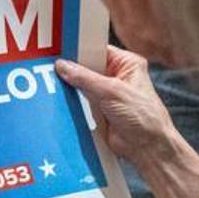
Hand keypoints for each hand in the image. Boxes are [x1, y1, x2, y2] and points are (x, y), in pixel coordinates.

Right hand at [55, 46, 175, 160]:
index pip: (98, 49)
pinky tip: (59, 98)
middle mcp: (116, 76)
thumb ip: (85, 78)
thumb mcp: (111, 91)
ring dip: (71, 87)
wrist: (146, 147)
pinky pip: (80, 101)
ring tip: (53, 82)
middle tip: (52, 67)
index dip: (80, 50)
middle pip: (87, 67)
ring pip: (82, 85)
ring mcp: (106, 93)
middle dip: (72, 69)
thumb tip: (63, 66)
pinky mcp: (98, 109)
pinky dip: (71, 101)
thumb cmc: (143, 117)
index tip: (60, 50)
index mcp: (127, 64)